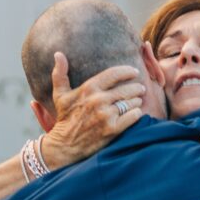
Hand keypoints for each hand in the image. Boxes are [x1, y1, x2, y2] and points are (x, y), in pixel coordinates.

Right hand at [42, 52, 144, 167]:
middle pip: (126, 89)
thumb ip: (60, 73)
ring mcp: (106, 115)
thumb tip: (58, 54)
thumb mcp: (60, 95)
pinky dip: (137, 113)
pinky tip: (136, 112)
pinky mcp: (112, 129)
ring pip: (131, 102)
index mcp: (88, 89)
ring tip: (138, 100)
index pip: (114, 74)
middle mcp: (98, 100)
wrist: (65, 146)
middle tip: (140, 88)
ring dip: (137, 101)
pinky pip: (133, 116)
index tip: (134, 72)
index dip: (127, 71)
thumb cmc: (65, 118)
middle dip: (136, 87)